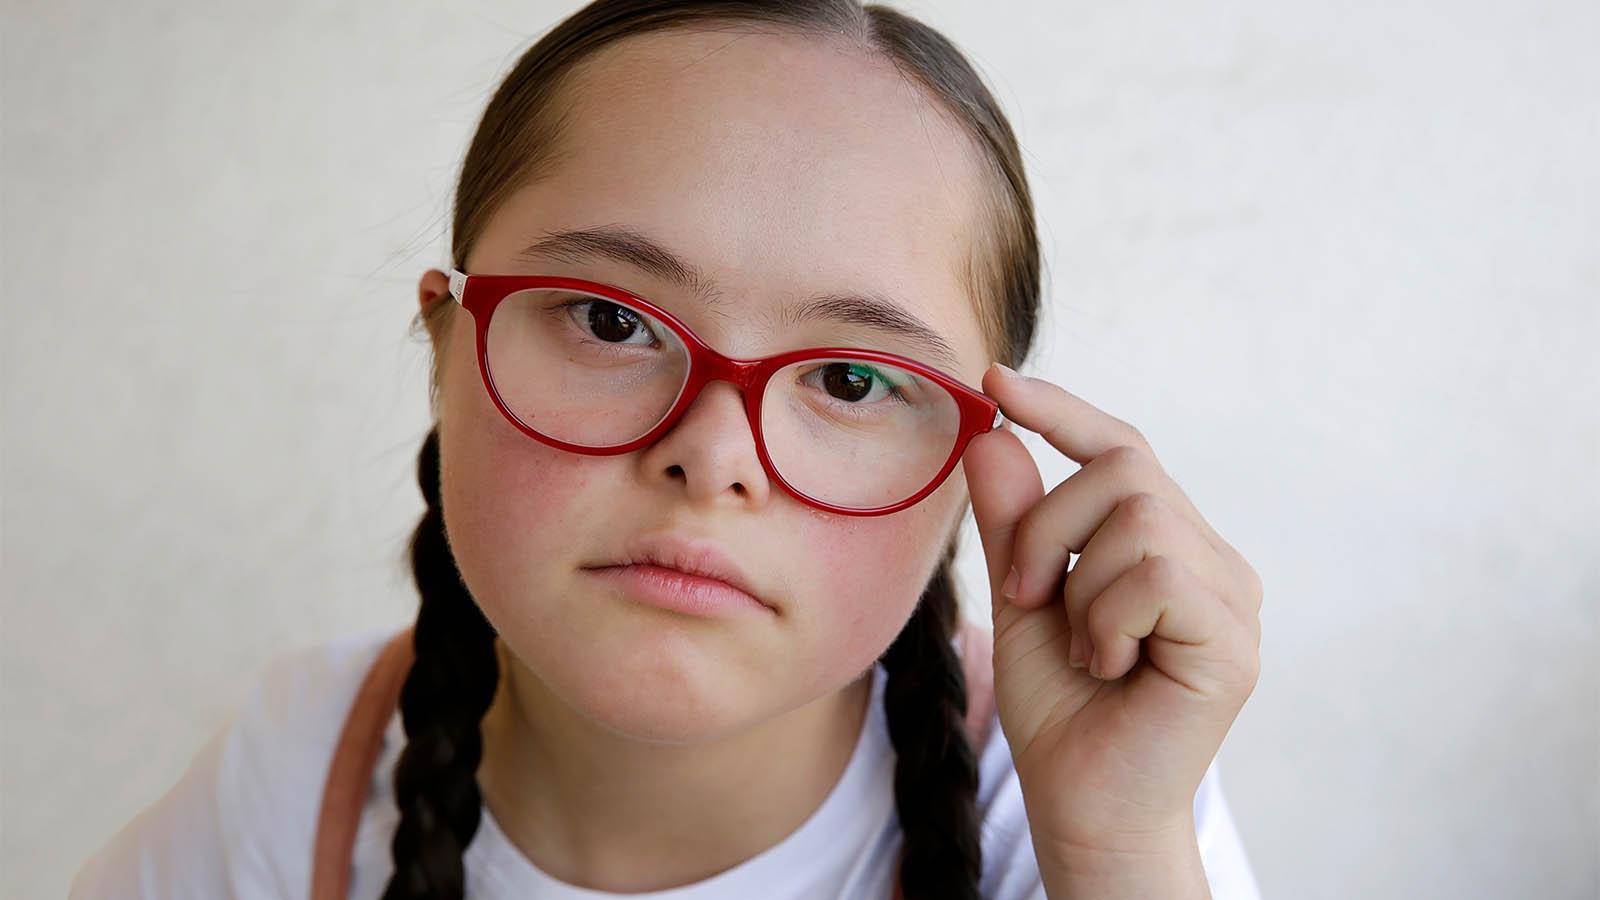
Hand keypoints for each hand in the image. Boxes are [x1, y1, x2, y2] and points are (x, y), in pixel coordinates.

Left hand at [962, 362, 1262, 857]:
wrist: (1081, 803)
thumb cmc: (1060, 708)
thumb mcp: (1020, 597)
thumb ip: (1013, 520)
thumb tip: (992, 432)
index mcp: (1166, 543)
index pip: (1120, 449)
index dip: (1061, 411)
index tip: (995, 380)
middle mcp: (1209, 558)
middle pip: (1123, 469)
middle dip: (1047, 527)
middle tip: (1027, 596)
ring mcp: (1232, 596)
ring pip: (1139, 516)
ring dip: (1078, 582)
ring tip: (1084, 647)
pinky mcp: (1235, 639)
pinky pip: (1158, 574)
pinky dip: (1109, 617)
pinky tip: (1112, 666)